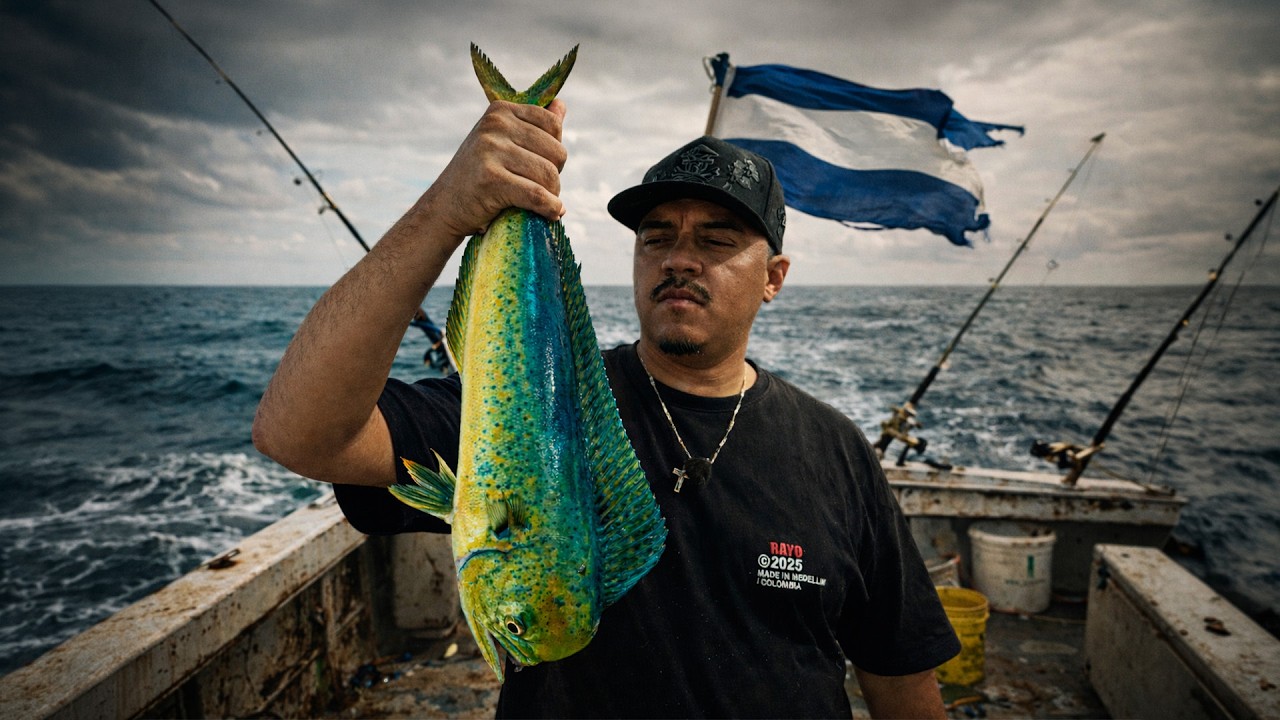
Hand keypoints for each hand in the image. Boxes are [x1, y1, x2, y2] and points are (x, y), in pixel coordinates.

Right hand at [422, 99, 567, 240]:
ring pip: (549, 175)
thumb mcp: (502, 142)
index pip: (553, 124)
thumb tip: (561, 105)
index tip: (541, 166)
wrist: (444, 206)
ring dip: (552, 195)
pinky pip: (536, 195)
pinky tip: (552, 213)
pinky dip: (549, 208)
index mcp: (500, 110)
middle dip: (554, 176)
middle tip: (539, 189)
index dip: (555, 151)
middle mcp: (495, 125)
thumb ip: (533, 125)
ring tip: (540, 202)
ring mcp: (490, 150)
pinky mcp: (490, 179)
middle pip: (556, 152)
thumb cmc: (479, 174)